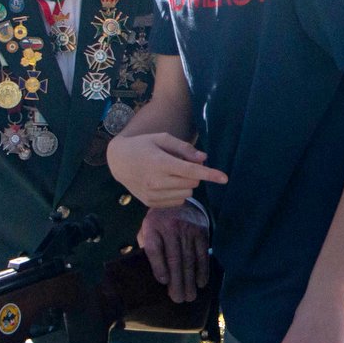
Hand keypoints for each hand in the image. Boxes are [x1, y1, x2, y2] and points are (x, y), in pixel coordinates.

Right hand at [107, 133, 228, 207]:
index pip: (191, 171)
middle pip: (192, 183)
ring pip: (186, 194)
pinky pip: (177, 202)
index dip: (210, 174)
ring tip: (170, 173)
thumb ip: (184, 148)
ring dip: (185, 184)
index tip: (225, 178)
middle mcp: (156, 181)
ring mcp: (153, 195)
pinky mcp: (151, 204)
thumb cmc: (142, 145)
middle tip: (180, 164)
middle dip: (193, 174)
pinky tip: (166, 183)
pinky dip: (177, 193)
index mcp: (160, 163)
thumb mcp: (162, 138)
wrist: (118, 161)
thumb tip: (204, 159)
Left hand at [138, 205, 209, 303]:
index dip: (158, 266)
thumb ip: (147, 247)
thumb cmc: (158, 222)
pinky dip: (202, 270)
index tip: (163, 282)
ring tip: (189, 297)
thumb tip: (150, 273)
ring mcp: (188, 229)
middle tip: (178, 299)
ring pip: (189, 258)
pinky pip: (202, 254)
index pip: (154, 248)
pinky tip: (200, 283)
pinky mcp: (201, 231)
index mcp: (152, 226)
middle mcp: (171, 227)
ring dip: (190, 280)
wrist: (177, 199)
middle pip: (174, 258)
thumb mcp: (147, 229)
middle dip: (177, 281)